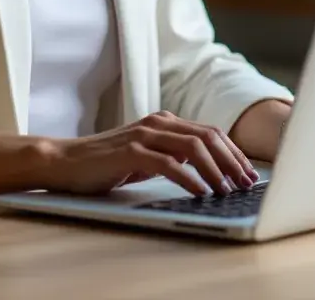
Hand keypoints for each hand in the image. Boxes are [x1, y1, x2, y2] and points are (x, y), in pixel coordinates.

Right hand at [41, 110, 259, 197]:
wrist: (65, 161)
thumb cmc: (106, 163)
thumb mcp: (146, 157)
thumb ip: (171, 156)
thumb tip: (207, 172)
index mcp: (164, 121)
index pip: (209, 132)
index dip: (233, 152)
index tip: (248, 173)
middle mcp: (157, 123)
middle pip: (207, 136)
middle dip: (232, 161)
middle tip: (247, 183)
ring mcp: (144, 135)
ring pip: (193, 147)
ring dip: (216, 170)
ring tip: (228, 190)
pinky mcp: (130, 152)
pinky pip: (168, 164)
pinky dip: (189, 178)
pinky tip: (201, 193)